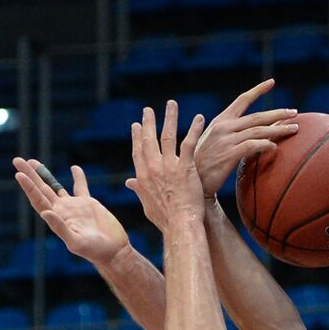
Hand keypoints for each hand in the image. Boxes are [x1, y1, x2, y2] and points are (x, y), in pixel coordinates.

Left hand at [13, 159, 130, 266]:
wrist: (112, 251)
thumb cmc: (94, 250)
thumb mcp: (75, 241)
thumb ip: (60, 228)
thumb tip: (46, 212)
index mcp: (56, 218)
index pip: (38, 199)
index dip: (28, 187)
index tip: (19, 174)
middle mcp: (62, 210)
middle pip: (41, 189)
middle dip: (30, 175)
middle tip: (17, 160)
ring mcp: (74, 206)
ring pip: (55, 186)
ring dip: (44, 174)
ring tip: (33, 161)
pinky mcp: (89, 204)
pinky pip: (80, 187)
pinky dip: (78, 177)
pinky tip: (75, 168)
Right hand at [125, 100, 206, 230]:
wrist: (180, 225)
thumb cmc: (166, 220)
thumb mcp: (147, 205)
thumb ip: (139, 191)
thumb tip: (129, 184)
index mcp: (142, 176)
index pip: (137, 151)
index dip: (137, 137)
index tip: (136, 125)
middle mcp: (153, 168)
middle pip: (148, 139)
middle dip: (148, 122)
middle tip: (148, 110)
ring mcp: (169, 166)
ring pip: (168, 135)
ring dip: (170, 118)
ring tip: (172, 104)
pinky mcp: (186, 167)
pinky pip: (189, 143)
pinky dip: (194, 129)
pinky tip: (199, 118)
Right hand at [194, 79, 299, 196]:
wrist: (191, 180)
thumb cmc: (203, 162)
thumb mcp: (213, 141)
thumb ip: (230, 133)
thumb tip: (249, 131)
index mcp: (220, 120)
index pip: (242, 100)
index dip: (258, 90)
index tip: (272, 82)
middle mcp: (224, 127)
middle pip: (257, 116)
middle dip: (278, 114)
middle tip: (294, 112)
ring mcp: (226, 140)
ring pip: (258, 130)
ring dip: (278, 129)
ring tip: (294, 128)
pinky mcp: (229, 154)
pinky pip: (252, 146)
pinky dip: (266, 145)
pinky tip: (275, 147)